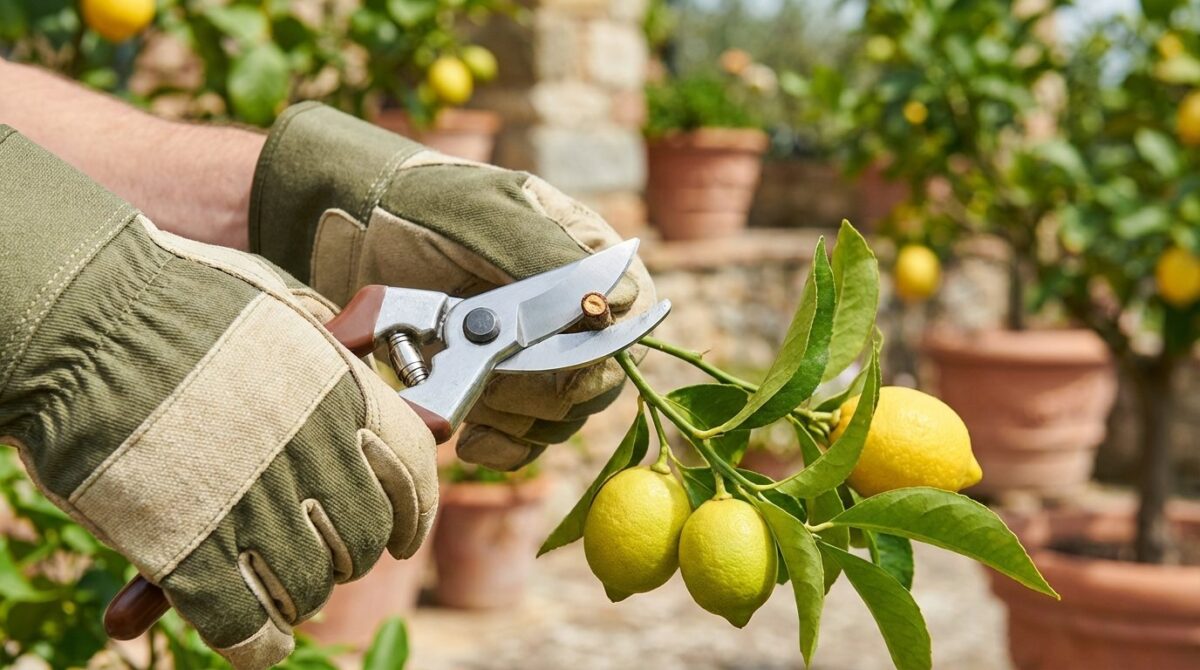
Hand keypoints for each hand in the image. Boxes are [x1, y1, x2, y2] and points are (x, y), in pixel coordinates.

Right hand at [0, 128, 436, 668]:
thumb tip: (347, 343)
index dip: (412, 513)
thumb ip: (315, 334)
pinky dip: (254, 644)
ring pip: (307, 587)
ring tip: (279, 588)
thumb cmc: (168, 296)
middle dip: (346, 556)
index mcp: (344, 394)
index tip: (401, 536)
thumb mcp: (270, 299)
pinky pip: (243, 627)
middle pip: (360, 539)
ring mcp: (256, 508)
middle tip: (323, 557)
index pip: (414, 473)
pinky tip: (256, 642)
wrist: (80, 316)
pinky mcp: (192, 555)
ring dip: (297, 594)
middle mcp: (317, 455)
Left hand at [250, 103, 656, 469]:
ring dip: (515, 417)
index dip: (595, 346)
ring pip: (562, 417)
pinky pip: (527, 441)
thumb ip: (541, 254)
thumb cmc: (416, 208)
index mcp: (583, 254)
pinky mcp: (503, 394)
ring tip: (465, 397)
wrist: (350, 233)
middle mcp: (573, 310)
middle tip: (484, 375)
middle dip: (537, 387)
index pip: (625, 317)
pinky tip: (471, 435)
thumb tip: (612, 301)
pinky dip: (502, 446)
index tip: (532, 350)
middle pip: (596, 379)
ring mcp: (538, 356)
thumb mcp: (477, 215)